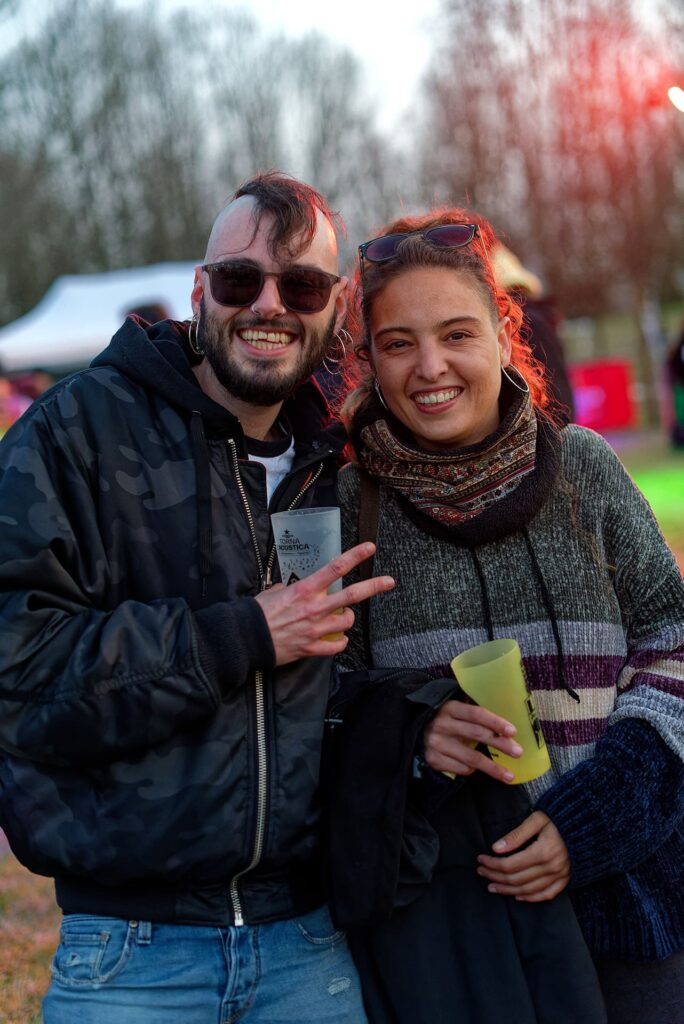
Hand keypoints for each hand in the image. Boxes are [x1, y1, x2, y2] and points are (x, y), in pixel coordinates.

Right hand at [255, 542, 393, 665]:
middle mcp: (314, 607)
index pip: (335, 568)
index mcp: (305, 589)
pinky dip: (340, 642)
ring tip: (343, 618)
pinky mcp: (312, 647)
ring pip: (347, 621)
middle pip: (352, 595)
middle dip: (374, 586)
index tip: (369, 548)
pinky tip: (337, 639)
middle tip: (389, 581)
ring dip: (349, 618)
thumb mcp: (272, 592)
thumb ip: (287, 588)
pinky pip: (336, 645)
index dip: (355, 556)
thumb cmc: (256, 614)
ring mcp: (315, 628)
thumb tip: (290, 588)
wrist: (245, 639)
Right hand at [423, 699, 521, 783]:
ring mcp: (437, 744)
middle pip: (476, 734)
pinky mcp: (434, 760)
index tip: (512, 731)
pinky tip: (477, 769)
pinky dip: (472, 770)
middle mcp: (442, 725)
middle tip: (518, 752)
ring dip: (493, 768)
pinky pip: (461, 768)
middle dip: (500, 744)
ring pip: (471, 758)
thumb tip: (507, 728)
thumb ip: (475, 715)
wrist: (415, 732)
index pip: (476, 714)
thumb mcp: (456, 711)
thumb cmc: (445, 720)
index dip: (495, 722)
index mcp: (450, 708)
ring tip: (509, 775)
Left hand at [476, 810, 570, 900]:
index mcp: (543, 852)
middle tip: (481, 871)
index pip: (510, 864)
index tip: (480, 859)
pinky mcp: (565, 880)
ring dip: (508, 890)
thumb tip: (496, 848)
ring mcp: (559, 876)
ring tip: (492, 886)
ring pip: (528, 890)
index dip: (492, 864)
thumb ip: (517, 834)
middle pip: (516, 879)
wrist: (587, 825)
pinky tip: (517, 896)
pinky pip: (546, 895)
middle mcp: (551, 868)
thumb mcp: (537, 819)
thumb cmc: (559, 818)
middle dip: (495, 876)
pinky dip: (530, 898)